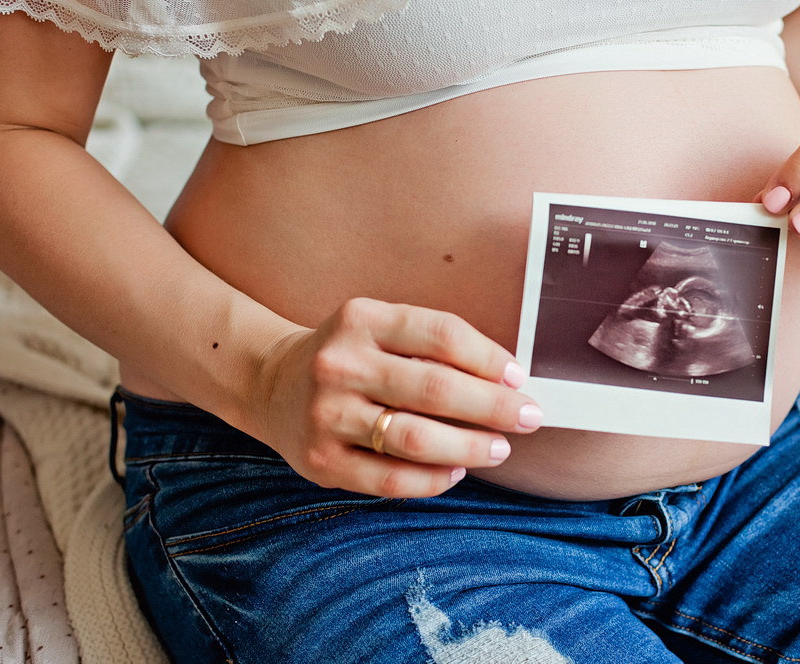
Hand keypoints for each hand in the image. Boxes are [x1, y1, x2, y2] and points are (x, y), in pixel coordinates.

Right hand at [250, 298, 542, 497]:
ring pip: (416, 439)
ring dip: (470, 446)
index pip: (441, 334)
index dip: (489, 358)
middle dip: (493, 407)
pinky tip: (457, 471)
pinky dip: (433, 480)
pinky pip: (390, 480)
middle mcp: (340, 363)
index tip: (519, 377)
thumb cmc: (350, 356)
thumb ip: (432, 345)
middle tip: (529, 417)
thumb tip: (507, 380)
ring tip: (499, 448)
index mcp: (362, 319)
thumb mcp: (379, 328)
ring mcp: (327, 414)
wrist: (270, 383)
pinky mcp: (321, 461)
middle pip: (436, 388)